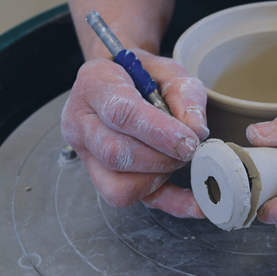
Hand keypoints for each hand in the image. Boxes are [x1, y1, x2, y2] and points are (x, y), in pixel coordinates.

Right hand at [61, 49, 208, 217]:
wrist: (123, 80)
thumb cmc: (144, 75)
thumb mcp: (169, 71)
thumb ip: (185, 94)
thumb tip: (196, 130)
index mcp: (94, 84)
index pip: (120, 113)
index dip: (158, 132)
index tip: (188, 140)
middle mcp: (80, 121)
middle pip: (115, 153)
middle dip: (161, 158)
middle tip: (188, 149)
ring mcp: (87, 154)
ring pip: (116, 185)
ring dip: (158, 178)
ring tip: (176, 158)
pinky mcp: (101, 177)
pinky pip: (131, 201)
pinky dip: (169, 204)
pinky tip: (195, 203)